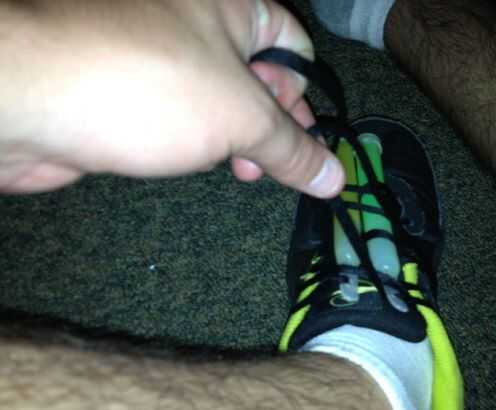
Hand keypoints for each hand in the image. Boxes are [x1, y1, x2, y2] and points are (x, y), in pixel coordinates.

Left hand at [0, 0, 343, 196]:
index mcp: (230, 4)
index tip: (310, 144)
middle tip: (272, 165)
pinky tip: (199, 162)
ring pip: (218, 96)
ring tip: (241, 171)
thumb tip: (336, 178)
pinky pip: (182, 110)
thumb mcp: (239, 117)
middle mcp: (194, 19)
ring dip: (236, 137)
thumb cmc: (149, 87)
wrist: (27, 100)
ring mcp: (158, 52)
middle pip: (256, 72)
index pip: (293, 44)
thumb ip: (292, 148)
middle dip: (271, 124)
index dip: (307, 95)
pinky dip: (200, 138)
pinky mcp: (129, 86)